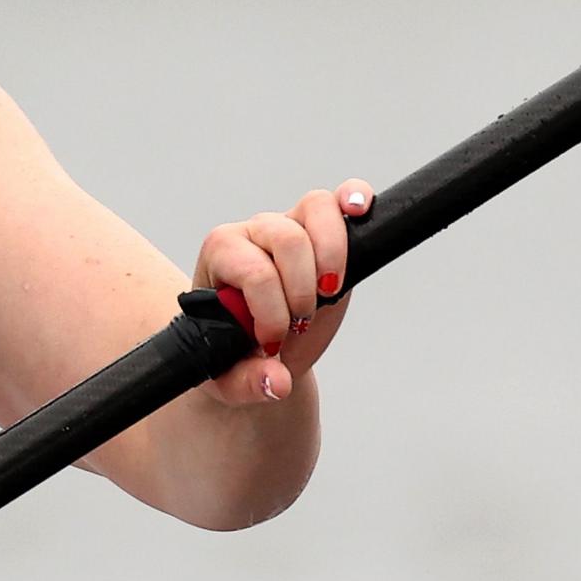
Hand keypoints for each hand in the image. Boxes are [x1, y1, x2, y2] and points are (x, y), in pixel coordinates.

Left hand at [195, 180, 370, 406]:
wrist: (253, 349)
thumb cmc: (234, 355)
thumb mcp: (228, 378)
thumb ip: (247, 382)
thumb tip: (277, 381)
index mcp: (221, 255)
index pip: (253, 270)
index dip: (271, 311)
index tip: (271, 343)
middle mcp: (253, 232)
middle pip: (286, 238)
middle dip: (301, 290)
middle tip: (300, 323)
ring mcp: (289, 225)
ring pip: (315, 209)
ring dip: (331, 257)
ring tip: (328, 293)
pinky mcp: (322, 230)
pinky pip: (337, 200)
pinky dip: (352, 198)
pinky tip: (359, 211)